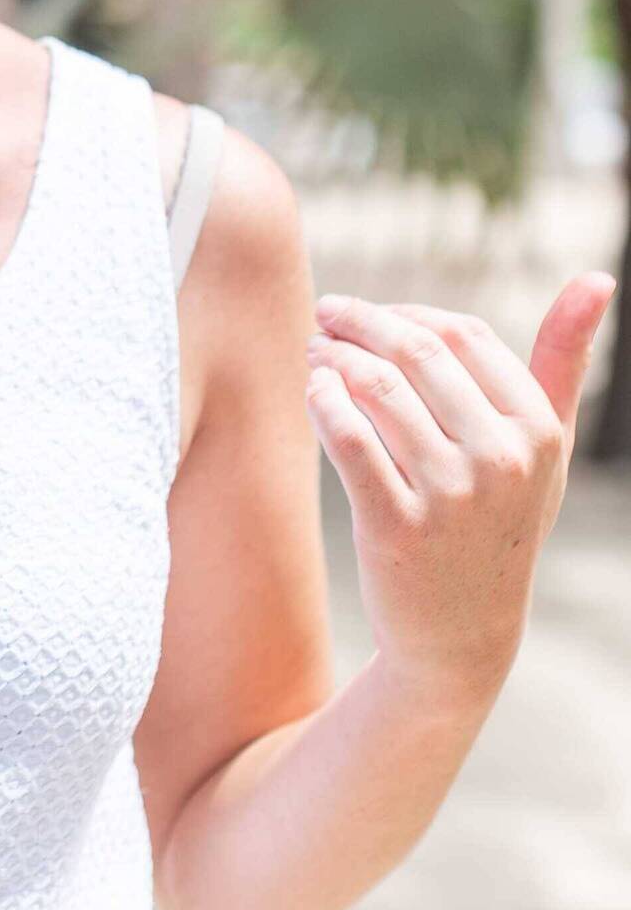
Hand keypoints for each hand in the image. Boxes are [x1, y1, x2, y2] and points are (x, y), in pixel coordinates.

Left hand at [304, 274, 616, 709]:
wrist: (461, 634)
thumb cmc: (501, 521)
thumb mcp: (545, 448)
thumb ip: (564, 360)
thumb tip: (598, 276)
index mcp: (537, 431)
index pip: (464, 335)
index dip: (408, 313)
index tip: (372, 314)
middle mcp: (501, 460)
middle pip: (416, 351)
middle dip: (361, 322)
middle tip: (326, 316)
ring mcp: (449, 496)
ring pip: (375, 388)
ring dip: (333, 357)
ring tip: (315, 352)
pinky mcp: (396, 529)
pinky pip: (347, 438)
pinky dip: (322, 401)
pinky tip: (312, 390)